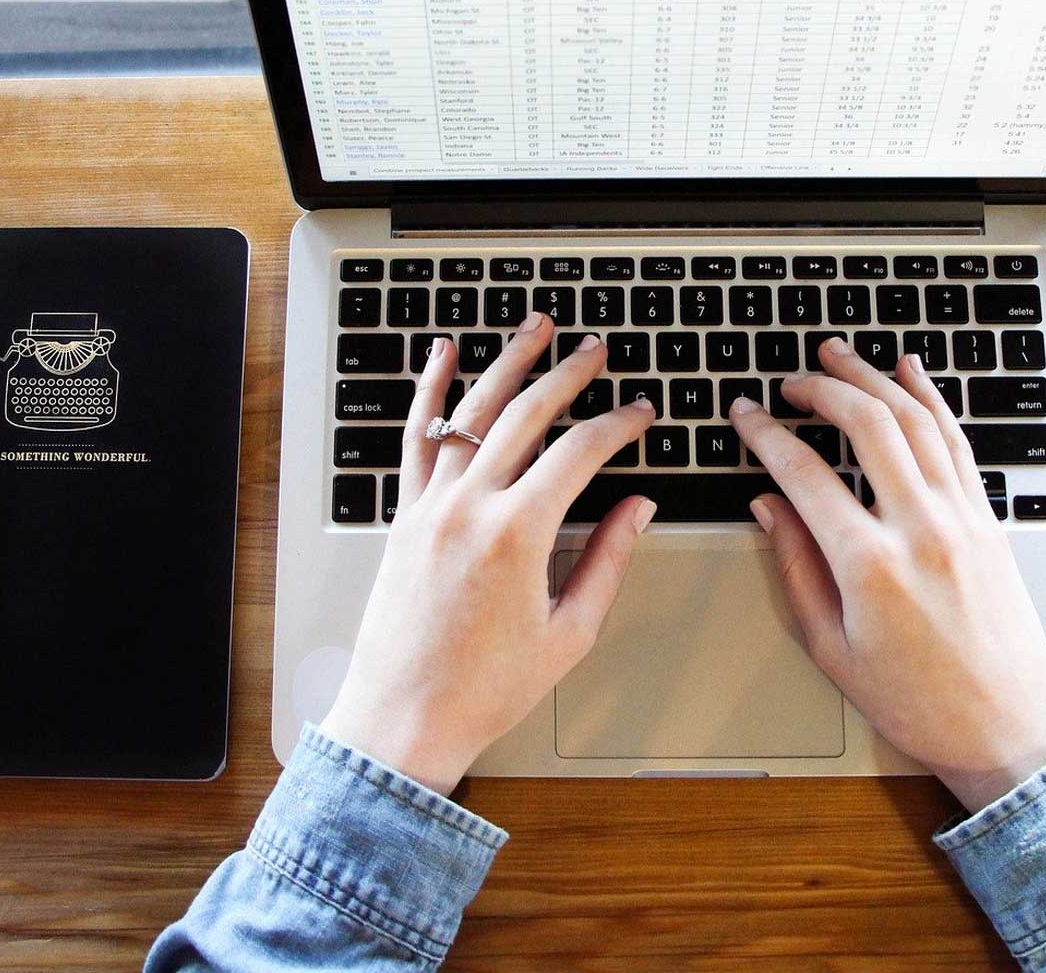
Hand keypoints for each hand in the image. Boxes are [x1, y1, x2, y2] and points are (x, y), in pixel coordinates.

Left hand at [319, 313, 656, 794]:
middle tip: (596, 350)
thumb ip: (607, 560)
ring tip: (535, 327)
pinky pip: (418, 438)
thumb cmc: (485, 689)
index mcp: (519, 534)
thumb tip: (637, 508)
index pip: (581, 452)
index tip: (642, 413)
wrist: (403, 718)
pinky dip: (430, 391)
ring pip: (472, 411)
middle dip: (568, 374)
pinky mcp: (404, 515)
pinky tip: (443, 355)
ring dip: (507, 362)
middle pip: (527, 414)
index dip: (619, 425)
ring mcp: (431, 506)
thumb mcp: (569, 632)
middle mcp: (471, 507)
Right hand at [731, 338, 1045, 813]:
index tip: (746, 416)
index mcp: (870, 566)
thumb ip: (796, 568)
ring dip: (873, 379)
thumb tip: (768, 506)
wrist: (1008, 729)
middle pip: (867, 426)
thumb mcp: (832, 648)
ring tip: (839, 356)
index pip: (804, 474)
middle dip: (821, 389)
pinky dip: (931, 399)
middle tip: (790, 381)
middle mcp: (921, 529)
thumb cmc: (918, 704)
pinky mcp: (988, 520)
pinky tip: (911, 374)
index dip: (766, 435)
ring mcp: (962, 519)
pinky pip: (956, 442)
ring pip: (916, 420)